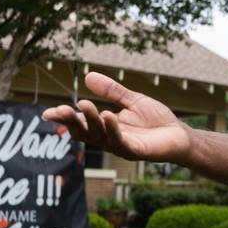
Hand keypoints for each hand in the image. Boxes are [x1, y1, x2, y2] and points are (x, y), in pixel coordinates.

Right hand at [41, 72, 191, 161]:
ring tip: (85, 105)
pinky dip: (113, 129)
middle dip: (72, 122)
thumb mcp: (132, 101)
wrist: (180, 134)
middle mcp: (109, 140)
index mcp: (106, 128)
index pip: (80, 125)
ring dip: (91, 121)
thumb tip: (88, 76)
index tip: (47, 113)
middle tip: (61, 109)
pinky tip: (109, 116)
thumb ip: (112, 91)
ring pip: (100, 136)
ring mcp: (122, 147)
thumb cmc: (156, 121)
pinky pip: (121, 142)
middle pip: (85, 133)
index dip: (64, 120)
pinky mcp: (136, 152)